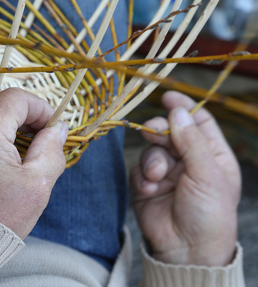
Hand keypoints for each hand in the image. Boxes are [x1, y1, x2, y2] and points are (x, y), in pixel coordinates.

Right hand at [130, 91, 240, 265]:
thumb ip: (191, 141)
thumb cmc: (209, 214)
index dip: (184, 108)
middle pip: (169, 132)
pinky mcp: (146, 185)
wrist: (186, 250)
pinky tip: (150, 189)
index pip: (198, 122)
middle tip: (153, 132)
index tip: (167, 97)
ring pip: (151, 149)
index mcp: (211, 155)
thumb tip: (178, 112)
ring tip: (157, 177)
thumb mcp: (207, 174)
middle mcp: (187, 160)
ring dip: (152, 160)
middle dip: (159, 130)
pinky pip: (137, 169)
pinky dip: (142, 177)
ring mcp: (165, 172)